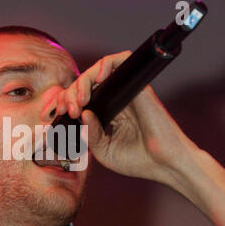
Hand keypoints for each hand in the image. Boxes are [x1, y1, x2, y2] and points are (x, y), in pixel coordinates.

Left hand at [55, 51, 199, 184]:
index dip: (65, 101)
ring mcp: (125, 92)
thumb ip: (90, 134)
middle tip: (70, 109)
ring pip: (98, 71)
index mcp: (104, 114)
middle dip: (70, 93)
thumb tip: (82, 113)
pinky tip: (97, 80)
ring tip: (80, 101)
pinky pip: (120, 61)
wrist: (164, 164)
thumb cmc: (138, 161)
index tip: (61, 113)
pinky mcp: (137, 86)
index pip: (79, 98)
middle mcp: (114, 100)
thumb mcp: (104, 151)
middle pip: (85, 83)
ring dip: (82, 82)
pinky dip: (105, 64)